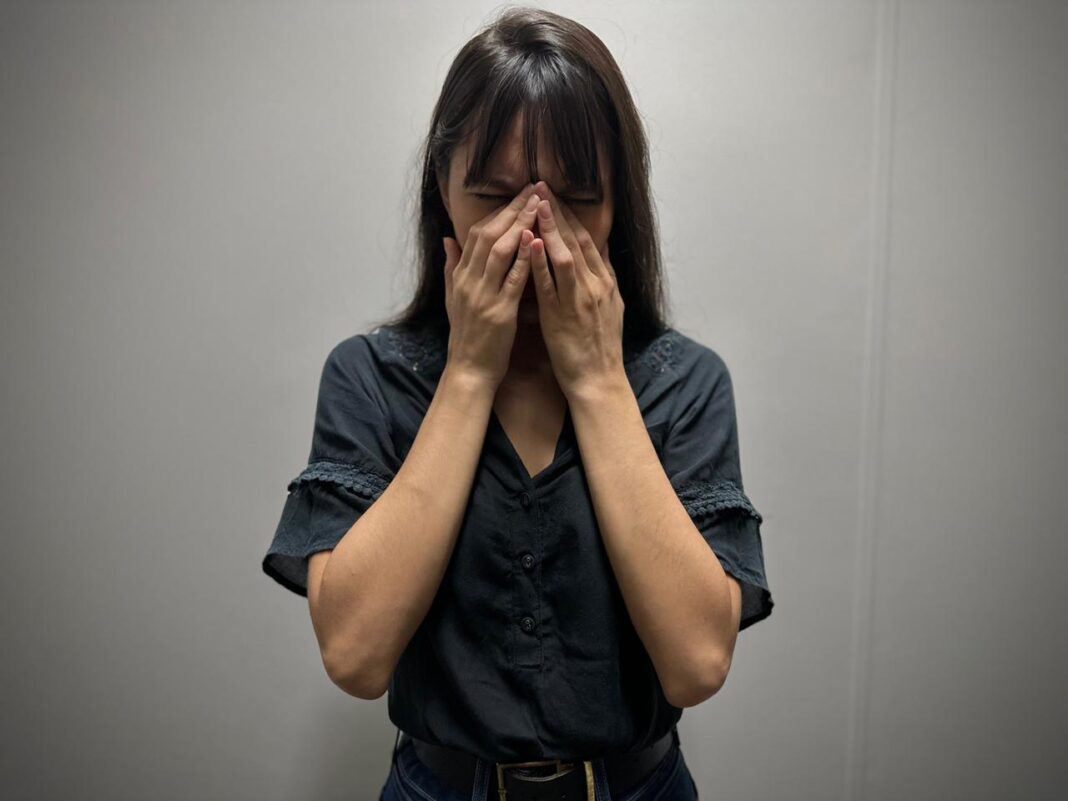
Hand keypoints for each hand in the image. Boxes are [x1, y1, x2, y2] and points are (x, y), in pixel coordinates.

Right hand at [442, 184, 541, 387]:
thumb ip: (452, 267)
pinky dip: (523, 258)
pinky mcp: (499, 312)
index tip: (518, 194)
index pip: (476, 234)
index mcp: (461, 277)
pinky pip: (512, 280)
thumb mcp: (454, 299)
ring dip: (520, 225)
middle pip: (489, 234)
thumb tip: (447, 239)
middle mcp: (469, 282)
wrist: (469, 371)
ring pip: (500, 251)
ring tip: (538, 206)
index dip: (499, 211)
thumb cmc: (468, 337)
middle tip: (533, 189)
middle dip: (512, 209)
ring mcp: (483, 296)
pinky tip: (536, 241)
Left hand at [527, 181, 624, 398]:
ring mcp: (579, 299)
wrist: (599, 380)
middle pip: (576, 240)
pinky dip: (541, 260)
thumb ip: (604, 276)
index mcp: (604, 282)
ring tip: (536, 203)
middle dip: (559, 211)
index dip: (570, 215)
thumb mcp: (611, 306)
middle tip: (542, 186)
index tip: (555, 194)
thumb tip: (602, 250)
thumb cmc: (600, 347)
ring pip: (565, 255)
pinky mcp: (562, 315)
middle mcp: (595, 285)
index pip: (586, 240)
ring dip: (550, 227)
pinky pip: (550, 283)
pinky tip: (531, 241)